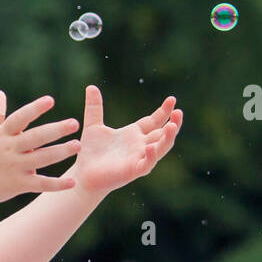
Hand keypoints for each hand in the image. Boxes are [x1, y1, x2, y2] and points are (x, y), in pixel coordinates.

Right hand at [0, 90, 82, 204]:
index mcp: (2, 135)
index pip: (19, 118)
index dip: (34, 109)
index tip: (50, 100)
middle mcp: (9, 149)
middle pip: (35, 138)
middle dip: (55, 130)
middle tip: (74, 123)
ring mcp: (14, 167)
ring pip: (41, 159)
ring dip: (60, 152)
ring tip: (78, 146)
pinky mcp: (19, 185)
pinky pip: (40, 184)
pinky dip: (56, 185)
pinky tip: (72, 182)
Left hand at [65, 86, 181, 193]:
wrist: (82, 175)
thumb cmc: (90, 153)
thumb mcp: (93, 126)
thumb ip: (94, 107)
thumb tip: (90, 86)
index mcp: (134, 134)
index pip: (154, 121)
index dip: (164, 111)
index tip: (172, 99)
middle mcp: (140, 146)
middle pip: (163, 134)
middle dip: (173, 124)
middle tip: (178, 112)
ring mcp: (138, 158)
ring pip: (161, 148)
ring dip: (168, 138)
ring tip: (172, 126)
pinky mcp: (132, 171)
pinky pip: (147, 164)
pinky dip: (151, 156)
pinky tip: (150, 147)